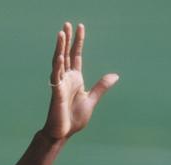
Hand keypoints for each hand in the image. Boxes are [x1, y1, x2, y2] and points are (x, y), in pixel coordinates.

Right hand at [42, 22, 118, 140]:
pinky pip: (56, 77)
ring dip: (60, 48)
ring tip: (61, 33)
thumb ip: (101, 86)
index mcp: (75, 79)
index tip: (80, 27)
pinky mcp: (56, 93)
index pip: (75, 56)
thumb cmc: (74, 118)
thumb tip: (115, 75)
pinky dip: (58, 66)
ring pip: (59, 62)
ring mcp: (60, 84)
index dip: (78, 42)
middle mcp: (66, 79)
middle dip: (67, 40)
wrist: (63, 133)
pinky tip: (60, 56)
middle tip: (67, 24)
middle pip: (66, 54)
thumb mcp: (91, 99)